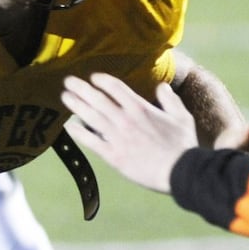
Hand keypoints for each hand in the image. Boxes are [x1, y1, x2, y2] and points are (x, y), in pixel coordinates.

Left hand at [61, 73, 199, 193]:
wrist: (181, 172)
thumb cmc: (183, 145)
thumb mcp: (182, 117)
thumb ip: (170, 99)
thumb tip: (161, 86)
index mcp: (141, 108)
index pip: (115, 87)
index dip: (101, 80)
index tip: (93, 77)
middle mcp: (126, 119)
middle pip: (97, 98)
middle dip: (81, 88)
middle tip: (68, 81)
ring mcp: (118, 137)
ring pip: (90, 116)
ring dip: (76, 104)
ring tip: (65, 97)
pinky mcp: (113, 156)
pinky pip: (90, 141)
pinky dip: (78, 132)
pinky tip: (69, 126)